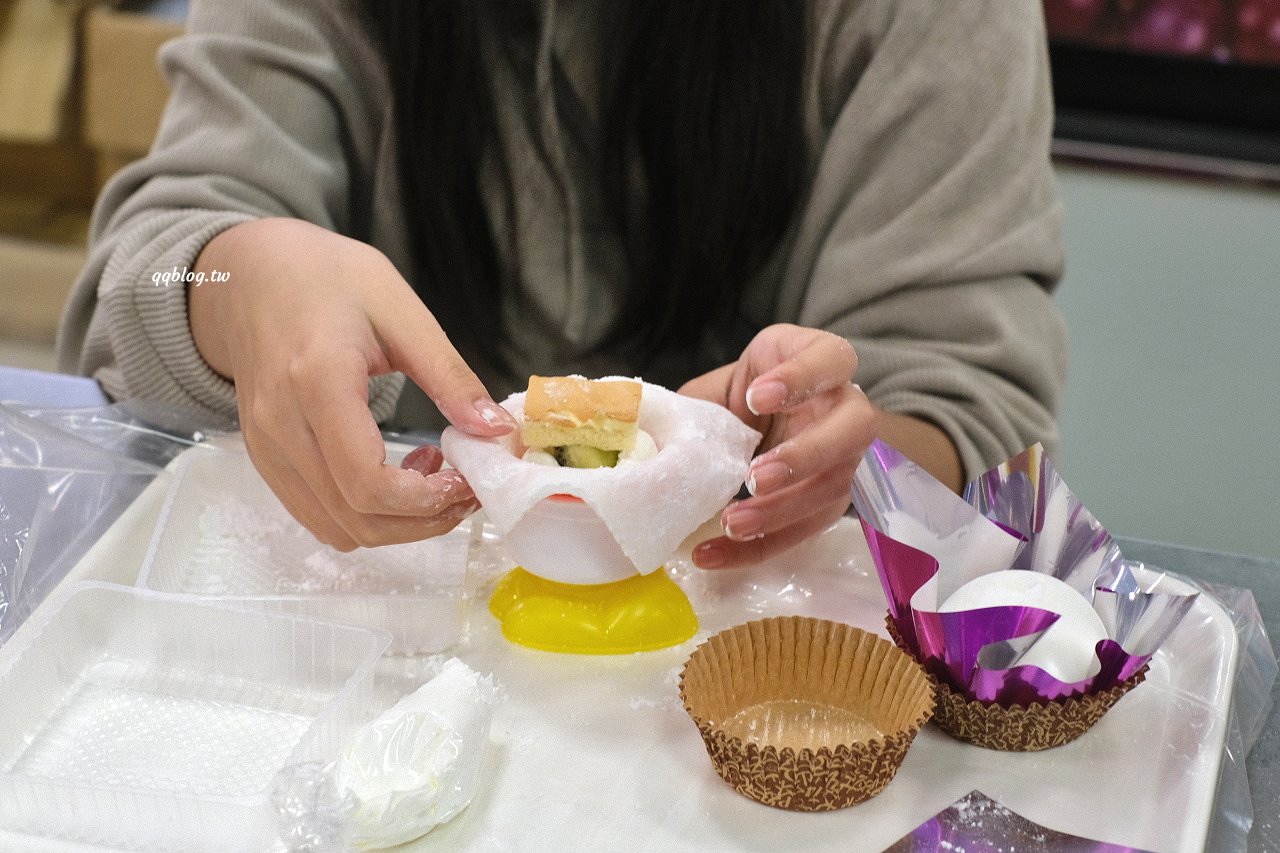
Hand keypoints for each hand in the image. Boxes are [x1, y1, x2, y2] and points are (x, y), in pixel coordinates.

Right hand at [190, 217, 515, 549]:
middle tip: (465, 487)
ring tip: (432, 476)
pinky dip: (364, 515)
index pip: (368, 484)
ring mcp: (266, 447)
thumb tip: (494, 431)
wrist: (251, 274)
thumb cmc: (327, 278)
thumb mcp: (401, 311)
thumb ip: (449, 376)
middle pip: (356, 518)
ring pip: (337, 529)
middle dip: (424, 520)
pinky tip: (394, 472)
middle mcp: (281, 425)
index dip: (428, 500)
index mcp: (317, 382)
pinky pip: (317, 515)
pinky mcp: (264, 458)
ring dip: (397, 523)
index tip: (469, 479)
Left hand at [679, 324, 877, 567]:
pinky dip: (759, 547)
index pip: (831, 359)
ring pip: (834, 487)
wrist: (776, 422)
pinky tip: (714, 554)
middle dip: (805, 455)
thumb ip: (697, 404)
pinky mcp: (831, 502)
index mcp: (822, 361)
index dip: (800, 378)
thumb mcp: (728, 385)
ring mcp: (848, 458)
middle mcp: (847, 408)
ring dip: (781, 511)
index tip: (756, 397)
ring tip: (731, 524)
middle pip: (854, 429)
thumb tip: (645, 435)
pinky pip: (804, 530)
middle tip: (754, 476)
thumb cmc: (751, 394)